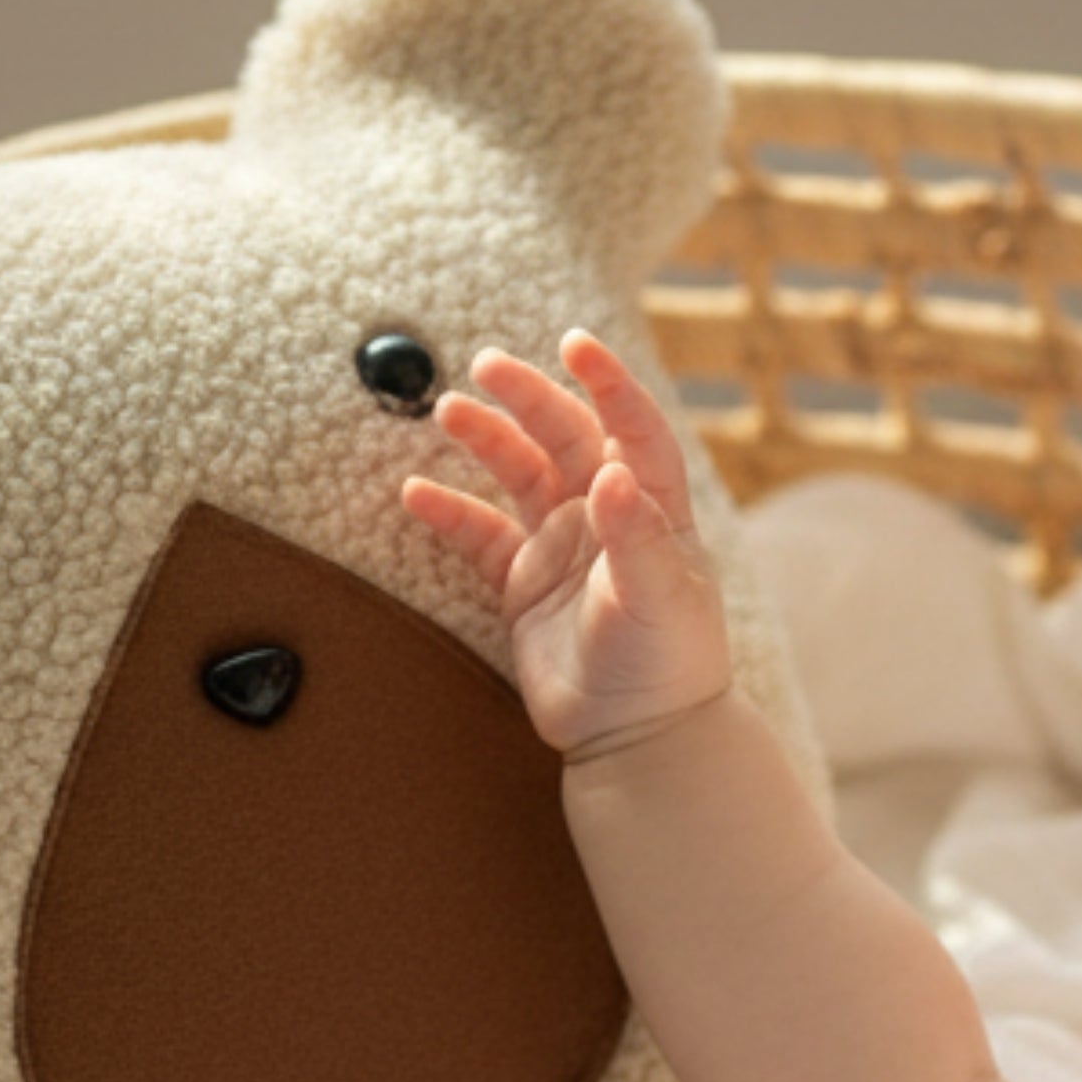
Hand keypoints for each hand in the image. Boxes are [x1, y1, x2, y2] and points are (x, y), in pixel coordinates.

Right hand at [402, 330, 732, 758]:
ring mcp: (562, 547)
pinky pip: (480, 535)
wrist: (637, 735)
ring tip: (449, 409)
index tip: (576, 346)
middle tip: (487, 366)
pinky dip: (449, 513)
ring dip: (486, 440)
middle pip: (565, 437)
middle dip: (528, 397)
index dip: (610, 384)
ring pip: (519, 474)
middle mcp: (606, 516)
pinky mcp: (524, 584)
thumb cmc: (668, 664)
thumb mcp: (659, 598)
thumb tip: (610, 473)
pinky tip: (414, 493)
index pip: (634, 430)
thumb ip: (635, 536)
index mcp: (653, 508)